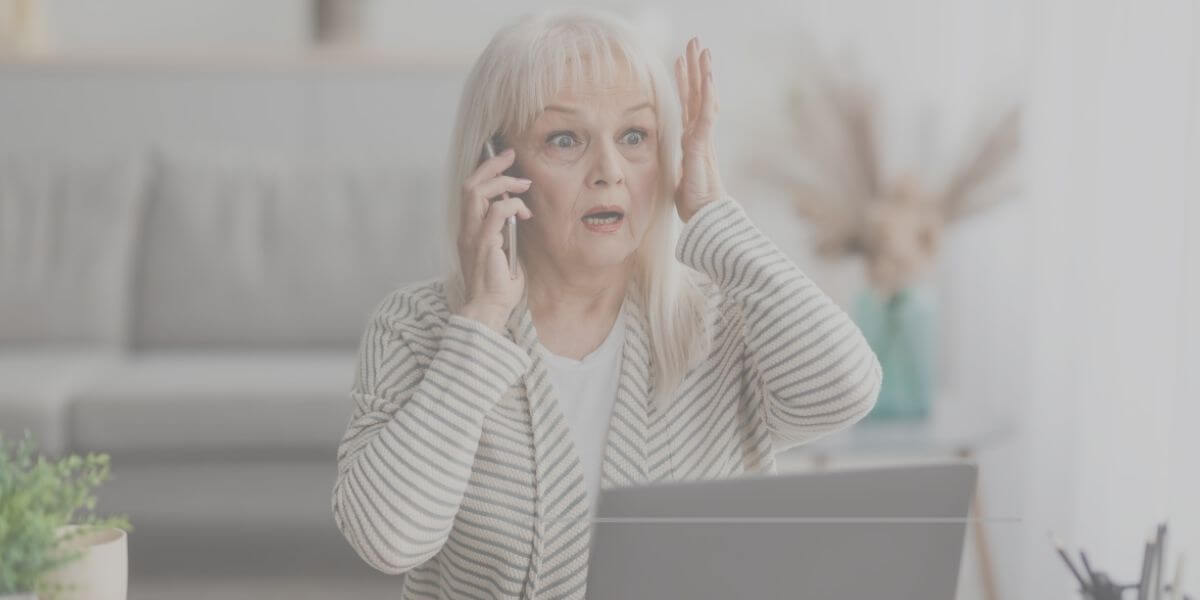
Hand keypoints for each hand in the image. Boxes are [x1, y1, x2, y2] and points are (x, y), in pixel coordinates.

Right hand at [455, 147, 533, 331]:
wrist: (488, 309)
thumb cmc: (497, 286)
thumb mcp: (503, 251)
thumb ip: (504, 231)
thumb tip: (518, 212)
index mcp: (469, 229)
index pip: (470, 190)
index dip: (485, 170)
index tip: (505, 160)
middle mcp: (466, 228)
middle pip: (470, 184)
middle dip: (492, 165)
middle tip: (512, 155)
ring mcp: (472, 235)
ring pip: (477, 192)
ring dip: (503, 182)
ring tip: (523, 184)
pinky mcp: (484, 243)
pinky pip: (496, 212)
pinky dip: (512, 205)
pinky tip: (525, 212)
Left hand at [673, 36, 726, 222]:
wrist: (708, 218)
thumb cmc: (696, 203)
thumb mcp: (680, 179)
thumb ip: (679, 167)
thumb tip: (673, 169)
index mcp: (692, 140)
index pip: (688, 104)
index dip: (686, 83)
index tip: (681, 63)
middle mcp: (699, 134)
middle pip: (697, 94)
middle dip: (695, 68)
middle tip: (695, 43)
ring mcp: (703, 138)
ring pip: (704, 98)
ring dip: (703, 73)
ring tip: (703, 50)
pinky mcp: (703, 145)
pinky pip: (706, 115)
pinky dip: (707, 95)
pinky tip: (708, 77)